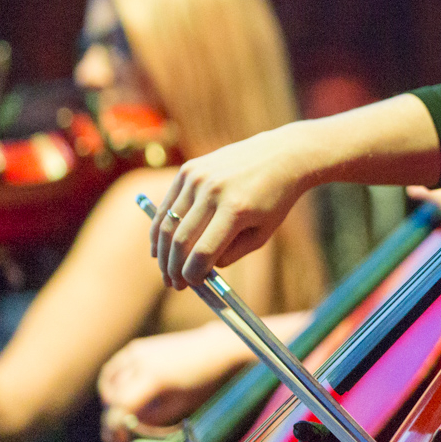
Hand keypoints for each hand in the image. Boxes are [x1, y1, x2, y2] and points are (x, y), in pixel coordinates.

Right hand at [98, 328, 242, 441]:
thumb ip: (152, 418)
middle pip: (113, 396)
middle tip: (118, 435)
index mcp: (154, 377)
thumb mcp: (180, 406)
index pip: (122, 406)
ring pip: (108, 381)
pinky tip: (122, 395)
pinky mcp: (136, 346)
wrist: (214, 349)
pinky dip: (112, 384)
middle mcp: (140, 360)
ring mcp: (136, 350)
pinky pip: (114, 368)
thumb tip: (127, 428)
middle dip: (112, 418)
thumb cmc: (202, 380)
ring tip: (124, 414)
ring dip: (111, 401)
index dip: (115, 427)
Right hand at [151, 122, 313, 288]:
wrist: (280, 155)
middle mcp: (213, 191)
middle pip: (180, 241)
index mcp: (236, 209)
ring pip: (167, 224)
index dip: (192, 275)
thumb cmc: (274, 200)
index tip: (190, 286)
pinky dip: (160, 228)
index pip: (202, 253)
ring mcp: (197, 177)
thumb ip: (230, 254)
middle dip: (173, 268)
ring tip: (166, 270)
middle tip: (173, 284)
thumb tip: (197, 270)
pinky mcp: (189, 169)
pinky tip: (160, 246)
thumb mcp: (261, 233)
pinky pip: (167, 205)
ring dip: (162, 252)